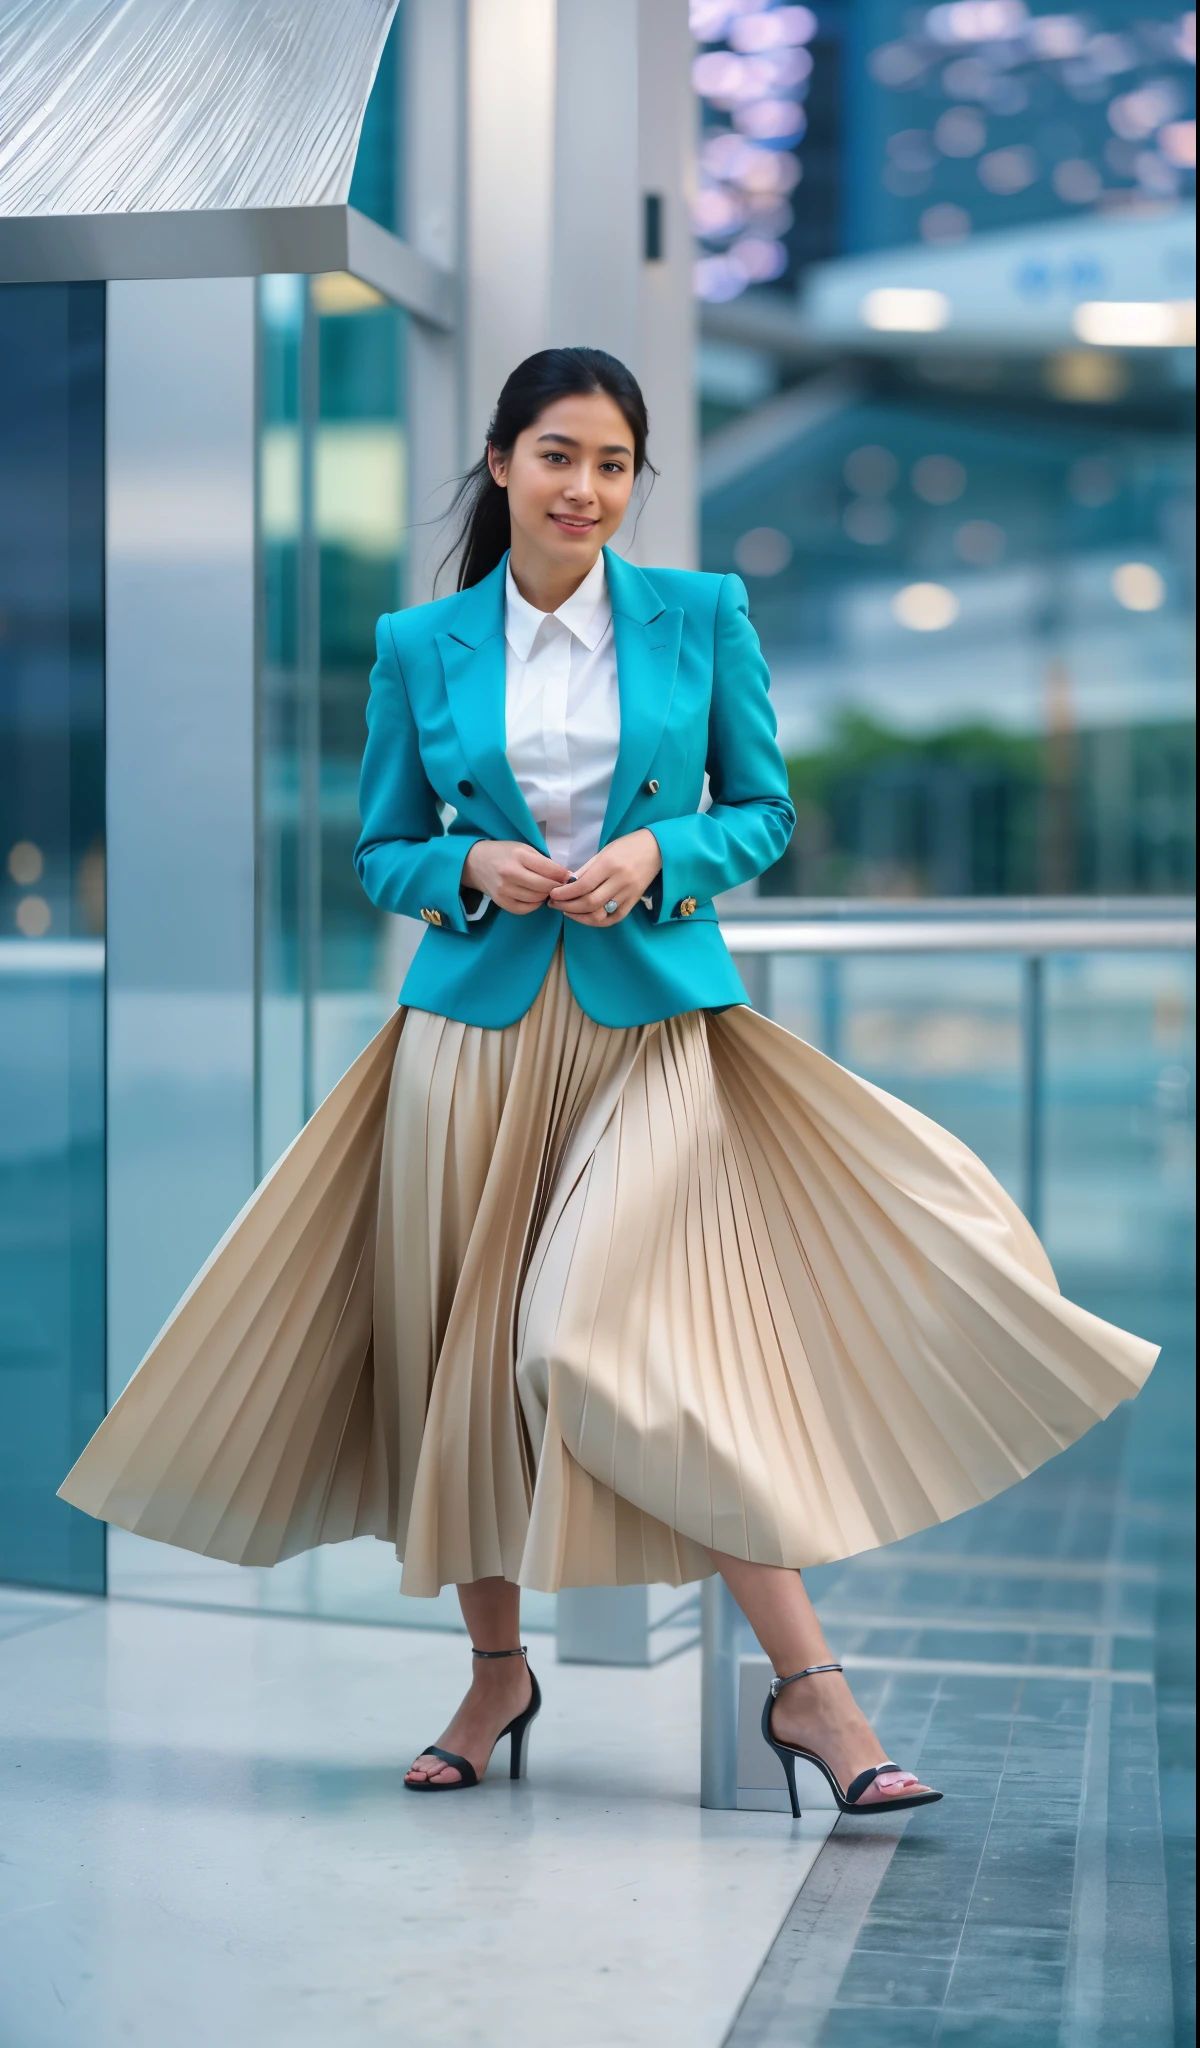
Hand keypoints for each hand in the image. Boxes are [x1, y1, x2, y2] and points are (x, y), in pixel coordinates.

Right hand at [461, 839, 569, 914]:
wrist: (476, 862)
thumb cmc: (505, 853)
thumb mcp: (525, 849)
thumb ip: (544, 862)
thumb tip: (567, 877)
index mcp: (519, 855)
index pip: (550, 869)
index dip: (564, 875)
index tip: (570, 877)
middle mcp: (510, 873)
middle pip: (544, 886)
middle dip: (557, 888)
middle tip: (560, 886)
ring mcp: (504, 889)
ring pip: (536, 899)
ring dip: (545, 896)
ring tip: (545, 889)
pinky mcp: (500, 902)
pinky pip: (525, 909)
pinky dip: (534, 904)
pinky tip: (534, 897)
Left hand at [548, 829, 662, 926]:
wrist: (657, 848)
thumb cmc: (627, 846)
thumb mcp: (604, 852)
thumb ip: (586, 870)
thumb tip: (566, 885)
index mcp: (610, 865)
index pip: (582, 885)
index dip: (565, 893)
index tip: (552, 895)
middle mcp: (620, 881)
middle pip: (590, 903)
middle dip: (568, 906)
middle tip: (555, 905)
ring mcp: (628, 894)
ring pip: (601, 914)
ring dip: (580, 916)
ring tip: (568, 911)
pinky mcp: (634, 902)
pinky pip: (614, 918)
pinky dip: (597, 921)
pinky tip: (586, 917)